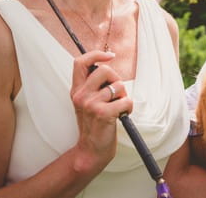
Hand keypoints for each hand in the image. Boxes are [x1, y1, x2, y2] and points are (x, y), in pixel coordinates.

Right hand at [70, 50, 132, 173]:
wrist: (91, 150)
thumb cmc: (95, 124)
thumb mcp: (87, 102)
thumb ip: (93, 85)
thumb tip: (107, 64)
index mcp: (76, 90)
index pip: (80, 62)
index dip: (96, 54)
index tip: (110, 56)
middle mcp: (80, 95)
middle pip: (105, 70)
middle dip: (117, 80)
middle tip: (117, 94)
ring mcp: (90, 104)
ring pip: (118, 86)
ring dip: (124, 96)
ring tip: (118, 107)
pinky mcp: (103, 113)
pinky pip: (126, 100)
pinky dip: (129, 107)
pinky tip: (121, 116)